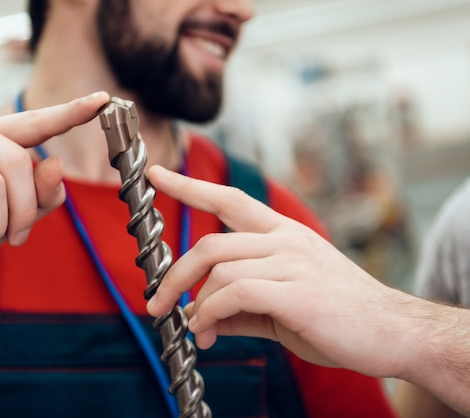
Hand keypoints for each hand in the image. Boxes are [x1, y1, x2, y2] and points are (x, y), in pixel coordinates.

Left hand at [146, 165, 416, 378]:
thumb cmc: (339, 317)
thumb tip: (198, 316)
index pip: (229, 198)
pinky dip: (210, 313)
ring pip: (219, 270)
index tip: (157, 174)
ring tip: (195, 330)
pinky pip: (234, 294)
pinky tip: (208, 331)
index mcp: (283, 234)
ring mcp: (293, 262)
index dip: (188, 185)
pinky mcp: (297, 292)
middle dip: (174, 274)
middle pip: (210, 242)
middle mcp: (285, 240)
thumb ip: (239, 306)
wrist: (393, 334)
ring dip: (195, 303)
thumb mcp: (282, 306)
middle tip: (156, 303)